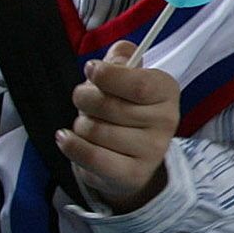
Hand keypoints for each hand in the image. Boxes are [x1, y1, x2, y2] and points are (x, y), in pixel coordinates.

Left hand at [57, 41, 179, 211]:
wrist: (134, 156)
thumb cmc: (126, 108)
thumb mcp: (127, 77)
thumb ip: (121, 58)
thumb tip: (115, 58)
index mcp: (167, 91)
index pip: (138, 85)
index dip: (107, 75)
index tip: (90, 70)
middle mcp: (166, 121)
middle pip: (109, 106)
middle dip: (84, 99)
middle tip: (84, 100)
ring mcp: (152, 151)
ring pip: (95, 130)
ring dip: (81, 124)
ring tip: (88, 124)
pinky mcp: (134, 174)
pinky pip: (91, 157)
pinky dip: (71, 145)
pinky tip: (66, 138)